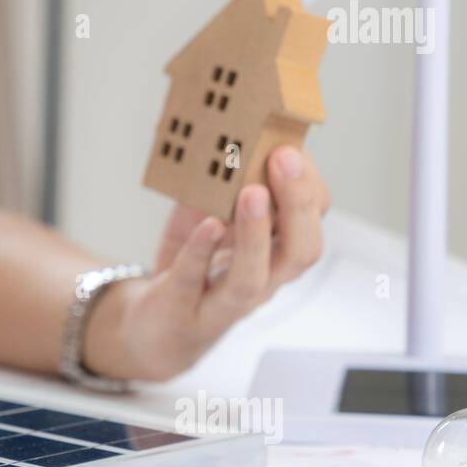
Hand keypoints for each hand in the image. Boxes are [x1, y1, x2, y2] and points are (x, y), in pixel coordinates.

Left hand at [84, 146, 328, 381]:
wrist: (154, 330)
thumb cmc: (191, 269)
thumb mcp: (206, 219)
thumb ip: (216, 186)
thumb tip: (218, 136)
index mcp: (275, 255)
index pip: (313, 223)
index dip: (309, 188)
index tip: (292, 150)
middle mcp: (261, 281)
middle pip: (300, 251)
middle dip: (298, 203)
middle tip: (285, 161)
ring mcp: (224, 302)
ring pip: (254, 276)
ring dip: (257, 232)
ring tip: (253, 192)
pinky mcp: (184, 310)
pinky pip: (197, 281)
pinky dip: (202, 252)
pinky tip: (206, 225)